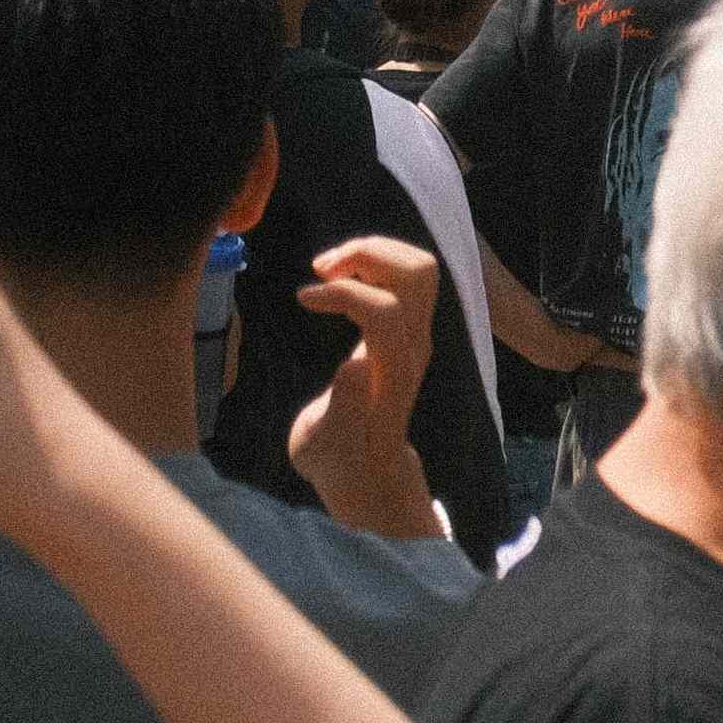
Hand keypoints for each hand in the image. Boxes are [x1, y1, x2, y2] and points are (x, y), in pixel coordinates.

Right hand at [285, 235, 447, 546]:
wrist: (369, 470)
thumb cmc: (340, 460)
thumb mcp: (330, 446)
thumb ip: (344, 410)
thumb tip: (356, 366)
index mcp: (392, 372)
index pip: (386, 309)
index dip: (345, 292)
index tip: (303, 297)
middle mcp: (414, 346)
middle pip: (418, 273)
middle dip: (369, 255)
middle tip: (320, 268)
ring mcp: (417, 335)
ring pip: (418, 267)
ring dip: (373, 252)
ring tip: (326, 267)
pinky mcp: (409, 331)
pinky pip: (407, 277)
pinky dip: (374, 261)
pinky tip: (337, 278)